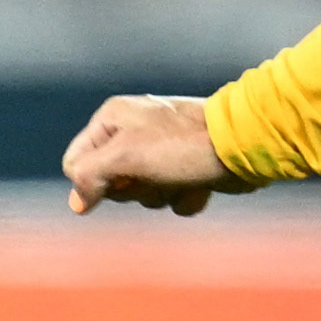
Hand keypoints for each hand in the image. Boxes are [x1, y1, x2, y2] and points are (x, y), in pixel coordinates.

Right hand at [63, 91, 232, 214]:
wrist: (244, 146)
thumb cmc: (183, 147)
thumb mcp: (126, 156)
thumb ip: (90, 176)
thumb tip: (77, 203)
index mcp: (113, 118)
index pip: (76, 163)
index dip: (95, 181)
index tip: (123, 177)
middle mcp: (134, 131)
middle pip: (109, 183)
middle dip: (134, 190)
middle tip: (155, 176)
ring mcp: (161, 150)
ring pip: (142, 194)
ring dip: (162, 196)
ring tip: (182, 179)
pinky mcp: (186, 168)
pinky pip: (171, 198)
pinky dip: (185, 197)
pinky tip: (202, 185)